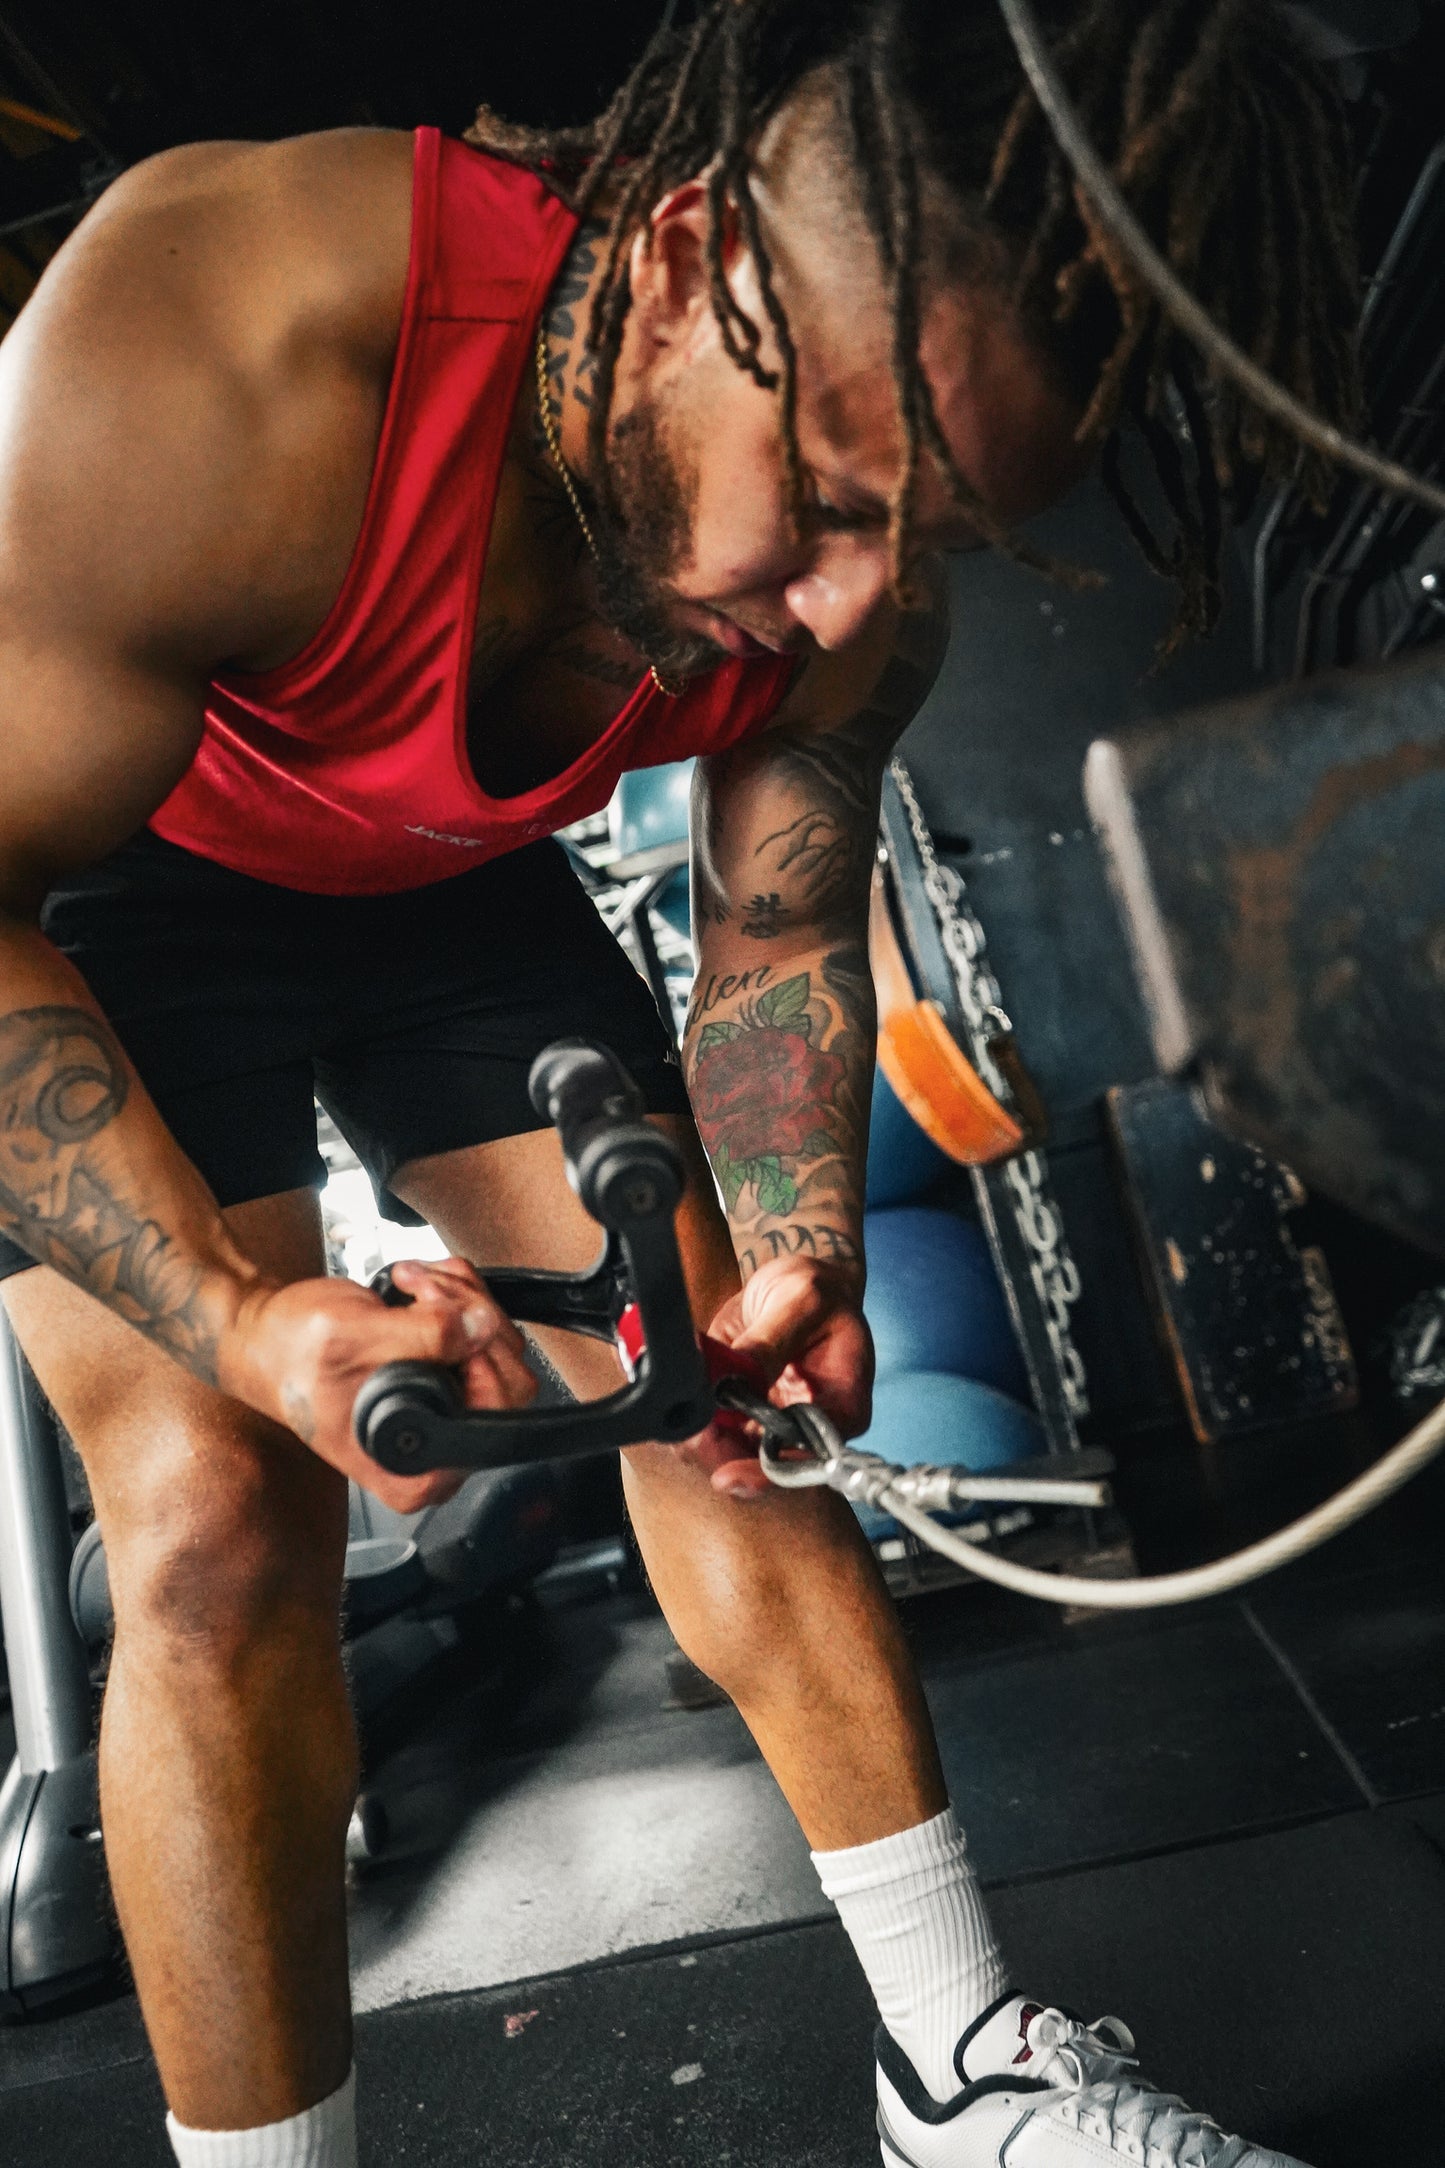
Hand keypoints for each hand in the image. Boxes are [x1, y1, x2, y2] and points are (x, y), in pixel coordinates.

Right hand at [218, 1256, 536, 1511]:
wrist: (267, 1339)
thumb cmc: (291, 1354)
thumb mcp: (352, 1337)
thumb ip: (424, 1335)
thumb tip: (482, 1326)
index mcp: (414, 1470)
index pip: (496, 1419)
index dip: (479, 1359)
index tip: (441, 1326)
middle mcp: (439, 1452)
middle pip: (509, 1376)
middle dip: (469, 1314)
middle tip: (422, 1290)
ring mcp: (448, 1414)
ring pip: (500, 1345)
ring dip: (462, 1297)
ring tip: (413, 1286)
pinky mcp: (450, 1380)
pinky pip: (484, 1330)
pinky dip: (458, 1295)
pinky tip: (419, 1290)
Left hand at [698, 1256, 873, 1500]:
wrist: (796, 1284)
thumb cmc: (818, 1291)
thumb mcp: (801, 1302)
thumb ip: (771, 1341)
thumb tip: (738, 1378)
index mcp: (844, 1408)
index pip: (810, 1459)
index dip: (767, 1473)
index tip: (727, 1474)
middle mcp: (811, 1428)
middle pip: (766, 1467)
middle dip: (721, 1454)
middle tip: (688, 1432)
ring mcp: (776, 1425)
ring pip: (734, 1455)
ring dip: (700, 1438)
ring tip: (682, 1402)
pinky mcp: (745, 1415)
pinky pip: (715, 1433)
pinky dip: (693, 1418)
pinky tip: (682, 1393)